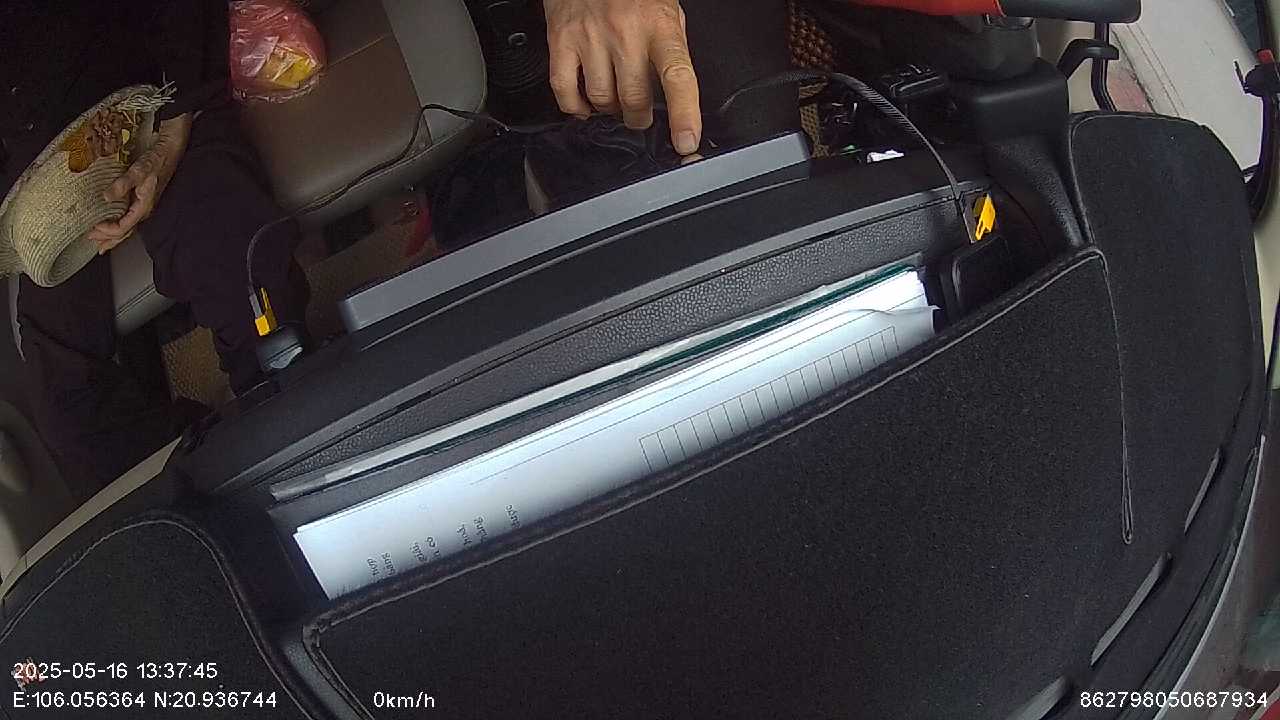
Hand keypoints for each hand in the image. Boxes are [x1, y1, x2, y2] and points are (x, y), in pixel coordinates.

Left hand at [88, 113, 191, 253]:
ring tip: (104, 243)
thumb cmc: (157, 160)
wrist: (171, 149)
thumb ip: (123, 184)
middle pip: (126, 231)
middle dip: (110, 239)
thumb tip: (107, 197)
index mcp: (143, 206)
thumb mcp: (139, 171)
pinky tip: (115, 224)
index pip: (124, 226)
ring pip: (129, 227)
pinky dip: (120, 225)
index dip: (108, 231)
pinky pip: (130, 218)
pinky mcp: (143, 199)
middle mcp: (144, 209)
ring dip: (115, 235)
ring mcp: (144, 205)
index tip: (93, 230)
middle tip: (95, 244)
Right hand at [544, 0, 701, 154]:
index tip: (686, 140)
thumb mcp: (665, 9)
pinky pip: (565, 90)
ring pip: (602, 100)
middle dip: (639, 118)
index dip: (684, 114)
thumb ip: (670, 46)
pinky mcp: (562, 40)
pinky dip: (575, 108)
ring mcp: (591, 37)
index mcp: (659, 25)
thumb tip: (674, 90)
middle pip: (634, 99)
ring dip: (610, 112)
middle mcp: (625, 32)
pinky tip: (584, 106)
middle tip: (640, 116)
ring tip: (614, 104)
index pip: (678, 76)